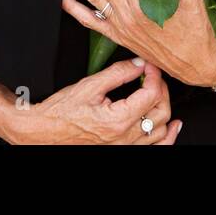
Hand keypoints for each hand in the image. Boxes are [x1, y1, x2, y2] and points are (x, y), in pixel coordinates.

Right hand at [17, 57, 181, 143]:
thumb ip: (118, 73)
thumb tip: (139, 64)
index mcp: (118, 120)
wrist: (43, 131)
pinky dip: (167, 138)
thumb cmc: (60, 112)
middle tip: (152, 76)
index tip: (149, 66)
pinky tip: (172, 127)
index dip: (154, 76)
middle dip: (161, 89)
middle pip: (160, 112)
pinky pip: (154, 149)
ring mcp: (124, 148)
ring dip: (165, 111)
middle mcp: (124, 138)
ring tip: (160, 94)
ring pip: (160, 132)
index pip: (151, 95)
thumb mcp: (90, 85)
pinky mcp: (121, 150)